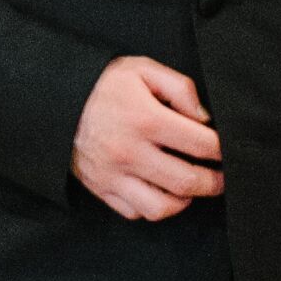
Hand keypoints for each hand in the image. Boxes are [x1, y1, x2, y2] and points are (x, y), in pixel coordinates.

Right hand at [72, 56, 222, 218]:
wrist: (53, 100)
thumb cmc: (102, 84)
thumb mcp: (142, 69)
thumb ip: (180, 87)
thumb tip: (204, 118)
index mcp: (145, 119)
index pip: (201, 145)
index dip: (223, 150)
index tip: (227, 150)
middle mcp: (130, 152)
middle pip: (188, 182)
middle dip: (215, 183)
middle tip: (223, 177)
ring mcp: (113, 175)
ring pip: (162, 207)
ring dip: (184, 201)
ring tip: (190, 186)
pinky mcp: (100, 188)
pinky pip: (135, 212)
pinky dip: (152, 206)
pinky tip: (158, 189)